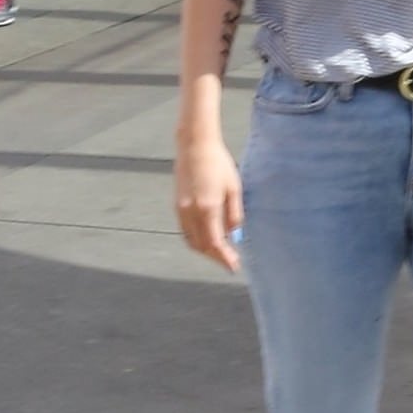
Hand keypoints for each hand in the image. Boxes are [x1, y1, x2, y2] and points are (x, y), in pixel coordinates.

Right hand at [175, 133, 243, 270]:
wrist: (195, 146)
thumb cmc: (218, 164)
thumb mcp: (234, 189)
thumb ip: (234, 215)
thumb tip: (235, 236)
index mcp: (207, 208)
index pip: (215, 244)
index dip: (224, 258)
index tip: (234, 267)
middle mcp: (191, 212)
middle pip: (201, 246)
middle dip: (215, 257)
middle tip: (229, 261)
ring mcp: (181, 209)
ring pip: (191, 241)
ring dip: (205, 250)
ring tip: (220, 251)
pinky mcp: (177, 205)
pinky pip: (185, 231)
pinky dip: (196, 239)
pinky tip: (207, 238)